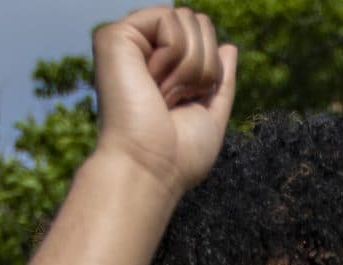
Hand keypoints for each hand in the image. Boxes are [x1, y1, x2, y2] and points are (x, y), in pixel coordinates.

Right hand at [93, 6, 237, 196]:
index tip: (188, 105)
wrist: (150, 168)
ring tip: (163, 96)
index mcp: (160, 68)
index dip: (211, 70)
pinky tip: (152, 83)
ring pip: (187, 18)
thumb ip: (221, 81)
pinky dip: (173, 55)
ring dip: (190, 66)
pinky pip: (170, 19)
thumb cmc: (178, 156)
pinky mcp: (114, 36)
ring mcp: (126, 43)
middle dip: (203, 65)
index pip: (203, 36)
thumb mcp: (211, 116)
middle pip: (198, 22)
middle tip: (175, 101)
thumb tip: (228, 46)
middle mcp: (141, 52)